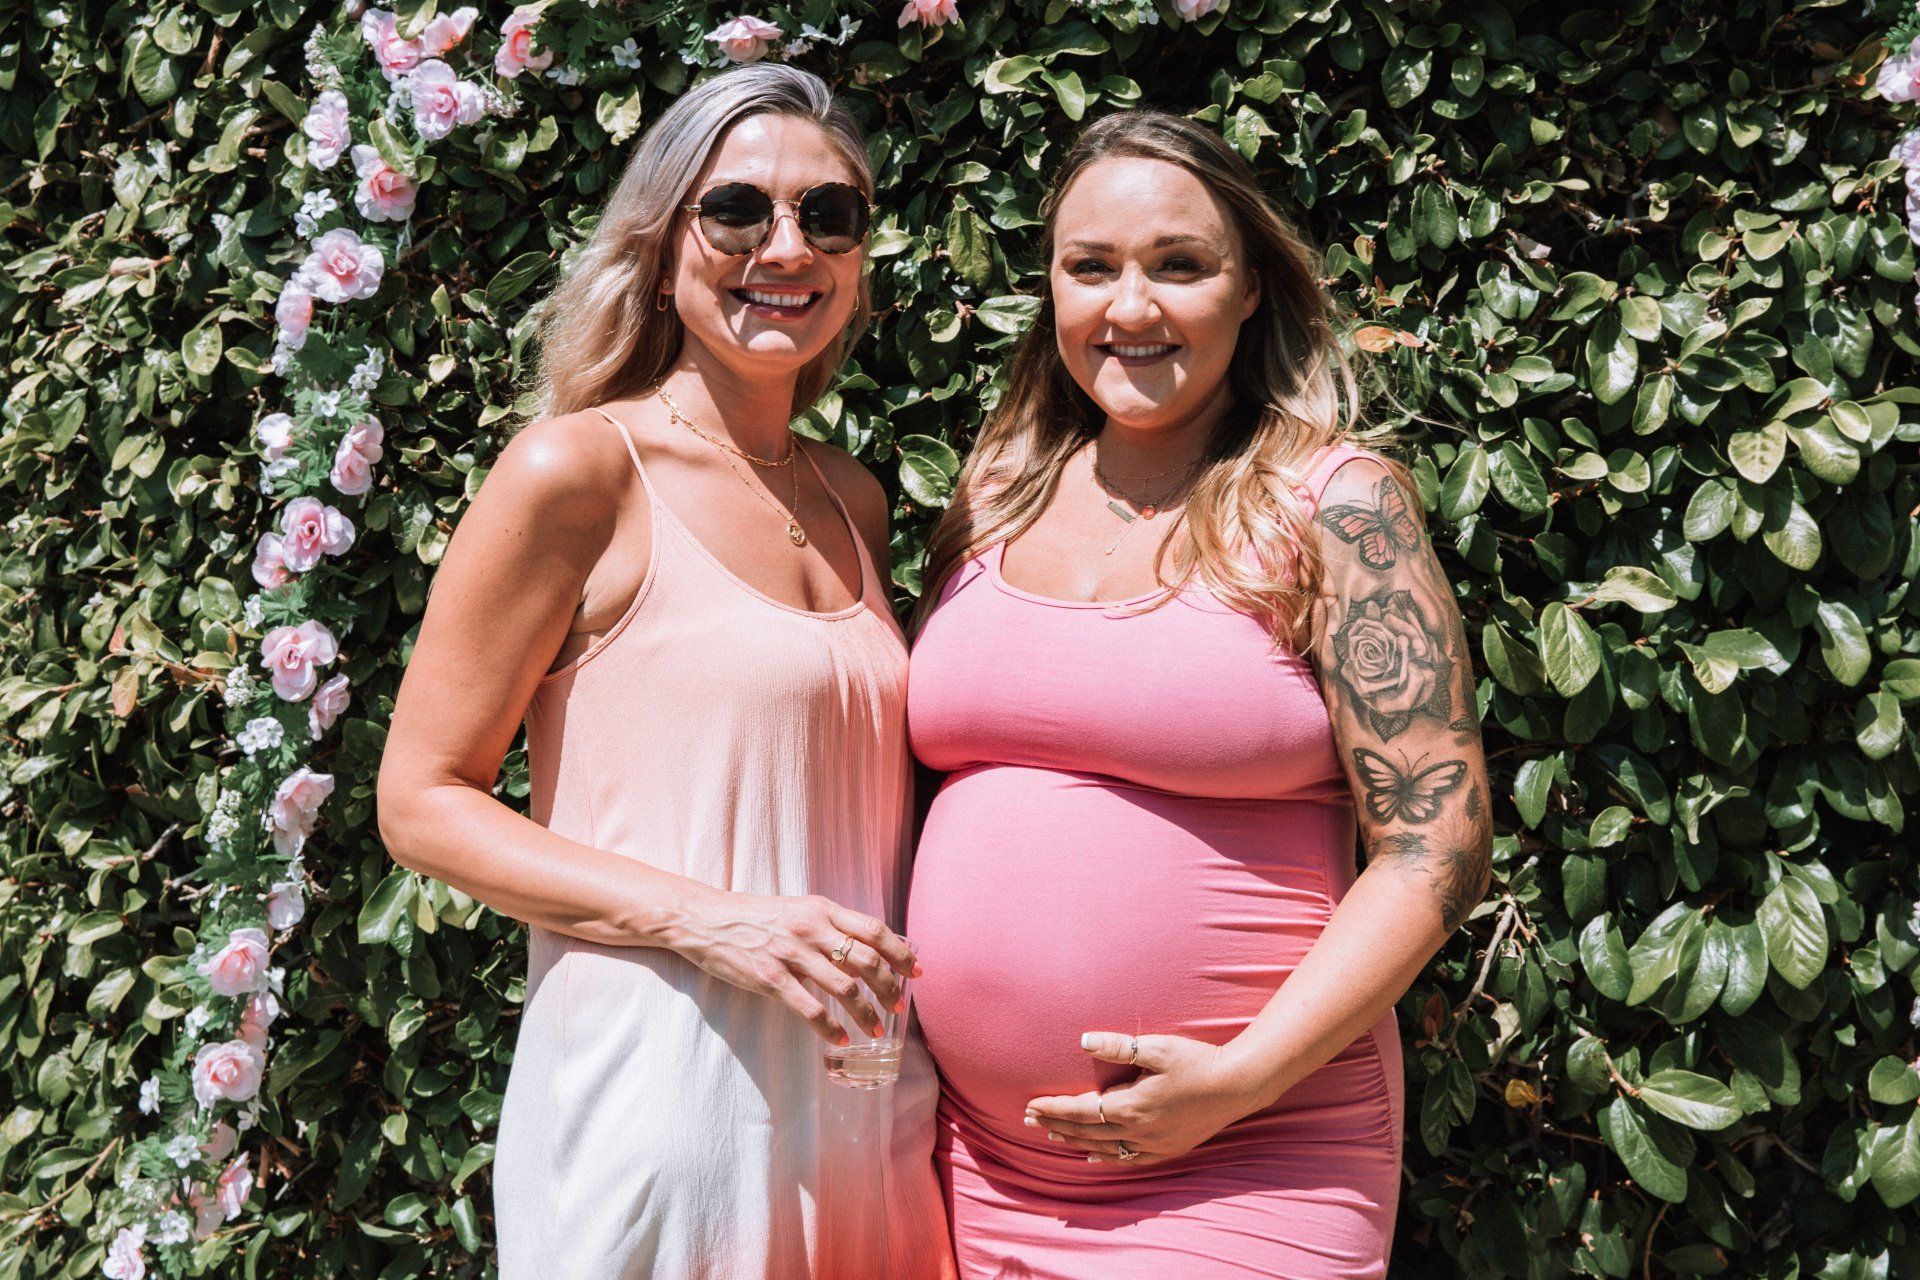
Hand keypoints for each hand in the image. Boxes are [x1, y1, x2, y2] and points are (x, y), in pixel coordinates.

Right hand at [670, 890, 919, 1044]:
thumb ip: (831, 925)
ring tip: (877, 1030)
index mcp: (822, 909)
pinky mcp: (770, 978)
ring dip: (866, 1013)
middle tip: (899, 1006)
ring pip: (844, 987)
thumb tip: (868, 947)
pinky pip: (810, 1008)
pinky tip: (841, 1039)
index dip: (900, 952)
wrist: (708, 919)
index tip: (915, 971)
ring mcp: (790, 953)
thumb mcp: (800, 909)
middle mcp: (811, 929)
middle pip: (866, 960)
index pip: (874, 930)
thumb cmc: (757, 916)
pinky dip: (831, 1028)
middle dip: (889, 987)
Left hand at [1024, 1032, 1263, 1166]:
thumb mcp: (1157, 1048)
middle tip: (1029, 1120)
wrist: (1237, 1086)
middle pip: (1088, 1132)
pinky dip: (1106, 1158)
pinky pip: (1128, 1159)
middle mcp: (1139, 1131)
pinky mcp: (1167, 1149)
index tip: (1031, 1105)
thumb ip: (1117, 1047)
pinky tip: (1093, 1157)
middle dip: (1056, 1125)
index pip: (1082, 1111)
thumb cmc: (1197, 1062)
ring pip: (1104, 1149)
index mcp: (1132, 1106)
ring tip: (1052, 1134)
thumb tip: (1082, 1041)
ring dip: (1076, 1141)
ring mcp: (1153, 1144)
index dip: (1054, 1109)